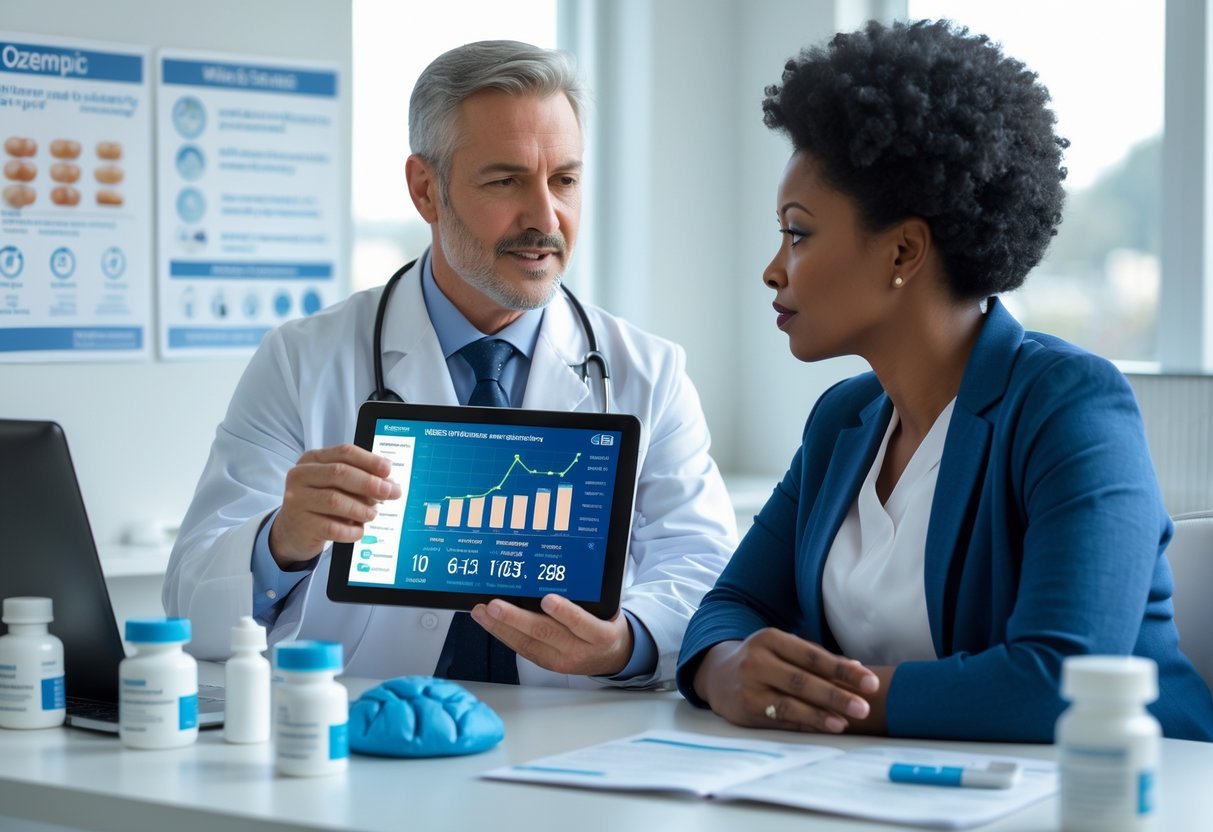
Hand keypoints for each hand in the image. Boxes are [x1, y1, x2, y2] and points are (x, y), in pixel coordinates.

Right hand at [269, 443, 400, 567]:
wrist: (292, 531)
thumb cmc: (320, 503)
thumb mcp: (336, 486)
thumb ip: (360, 480)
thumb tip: (389, 483)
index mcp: (312, 460)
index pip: (344, 452)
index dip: (369, 460)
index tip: (388, 470)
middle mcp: (301, 476)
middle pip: (340, 473)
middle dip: (370, 483)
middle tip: (390, 492)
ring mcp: (297, 500)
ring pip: (335, 500)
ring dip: (361, 508)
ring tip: (372, 514)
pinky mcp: (301, 525)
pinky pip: (332, 528)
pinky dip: (351, 531)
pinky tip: (358, 531)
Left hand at [469, 594, 634, 677]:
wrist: (611, 656)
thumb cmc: (605, 625)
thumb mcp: (609, 611)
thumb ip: (587, 598)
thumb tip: (555, 574)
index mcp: (600, 634)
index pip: (582, 623)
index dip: (565, 612)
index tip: (548, 600)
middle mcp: (578, 650)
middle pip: (545, 634)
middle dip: (516, 619)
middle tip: (495, 606)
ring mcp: (560, 660)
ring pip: (527, 644)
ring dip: (500, 627)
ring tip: (482, 612)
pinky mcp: (546, 664)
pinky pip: (522, 649)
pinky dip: (503, 634)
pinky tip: (489, 622)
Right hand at [693, 628, 881, 733]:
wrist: (717, 674)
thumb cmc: (763, 661)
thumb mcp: (784, 650)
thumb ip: (818, 659)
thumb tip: (857, 669)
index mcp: (770, 638)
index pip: (812, 655)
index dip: (842, 670)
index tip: (870, 683)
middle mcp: (757, 660)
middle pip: (802, 679)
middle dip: (836, 695)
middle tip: (864, 707)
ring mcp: (749, 686)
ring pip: (790, 702)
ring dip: (821, 714)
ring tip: (846, 722)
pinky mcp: (745, 709)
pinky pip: (781, 718)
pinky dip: (806, 724)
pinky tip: (826, 726)